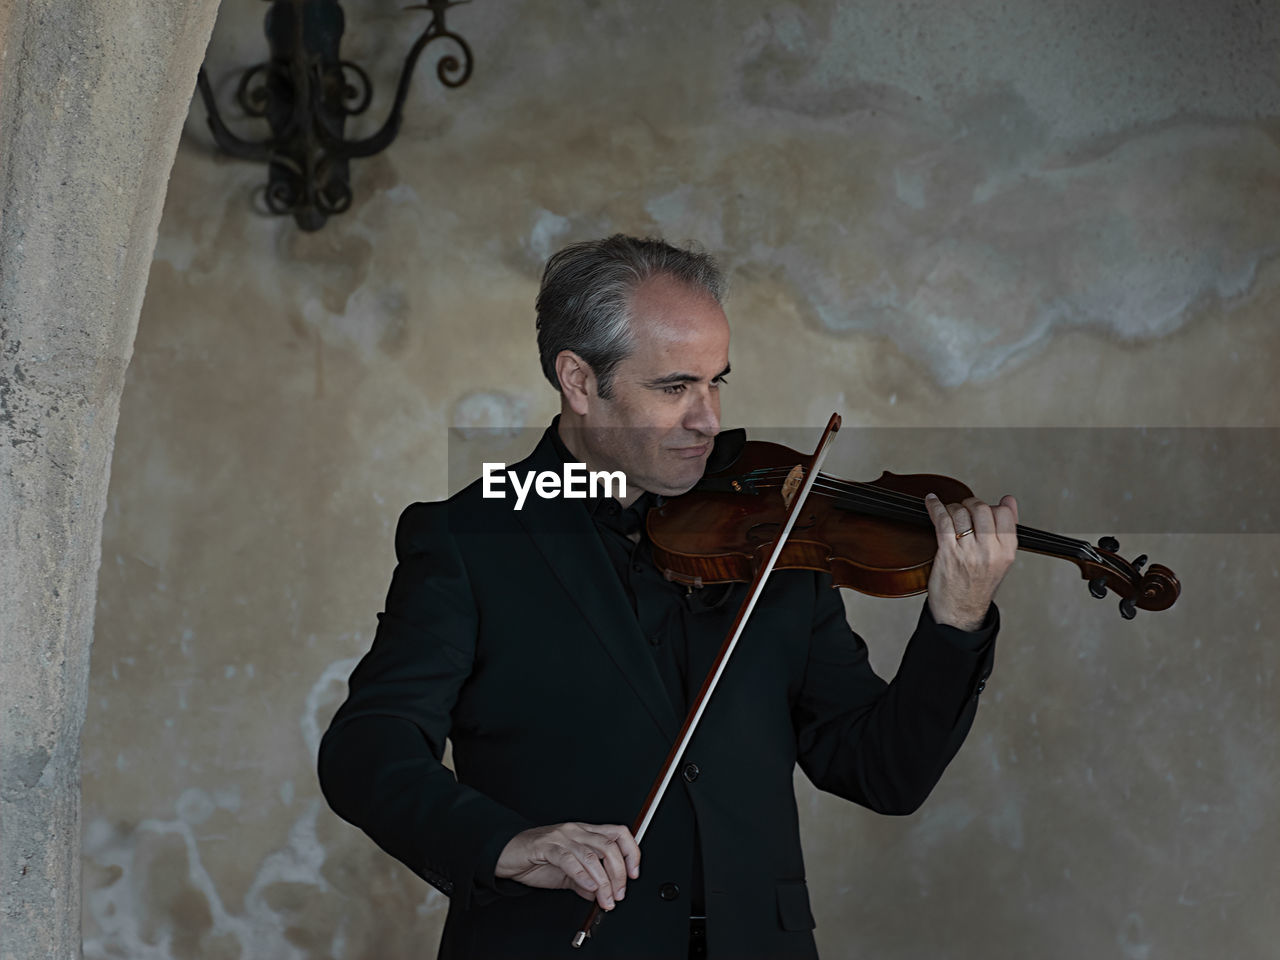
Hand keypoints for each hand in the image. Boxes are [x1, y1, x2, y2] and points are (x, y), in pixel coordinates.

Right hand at [495, 822, 639, 910]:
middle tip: (618, 894)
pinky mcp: (545, 846)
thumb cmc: (535, 858)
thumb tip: (602, 894)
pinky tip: (589, 888)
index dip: (631, 853)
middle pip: (609, 846)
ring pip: (593, 855)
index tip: (634, 874)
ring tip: (605, 899)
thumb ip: (585, 882)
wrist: (506, 854)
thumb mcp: (567, 873)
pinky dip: (583, 875)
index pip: (618, 834)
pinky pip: (569, 859)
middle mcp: (576, 831)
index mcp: (584, 833)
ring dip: (603, 881)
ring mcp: (561, 837)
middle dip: (619, 873)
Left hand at [923, 493, 1018, 630]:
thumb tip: (1009, 499)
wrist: (960, 611)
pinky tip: (931, 501)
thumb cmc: (978, 584)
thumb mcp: (1001, 559)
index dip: (991, 507)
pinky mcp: (947, 554)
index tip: (982, 510)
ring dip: (953, 508)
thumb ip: (1006, 529)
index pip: (1004, 513)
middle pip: (981, 509)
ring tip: (950, 513)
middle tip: (964, 509)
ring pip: (961, 513)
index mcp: (1007, 551)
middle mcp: (990, 551)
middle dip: (970, 504)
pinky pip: (942, 521)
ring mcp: (968, 552)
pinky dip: (935, 507)